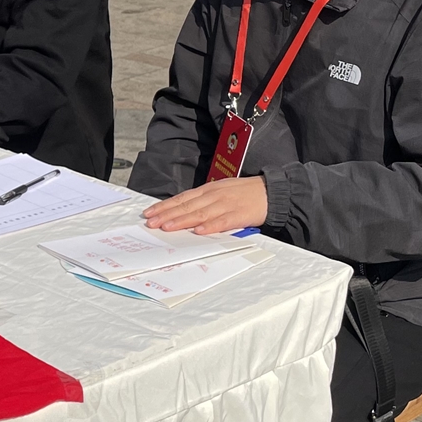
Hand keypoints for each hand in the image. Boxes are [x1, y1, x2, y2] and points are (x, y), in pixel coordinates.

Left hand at [142, 175, 268, 234]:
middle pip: (186, 206)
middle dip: (167, 215)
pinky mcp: (238, 214)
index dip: (165, 206)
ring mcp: (226, 204)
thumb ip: (204, 200)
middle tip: (151, 223)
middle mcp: (214, 195)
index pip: (182, 198)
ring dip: (182, 221)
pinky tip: (199, 231)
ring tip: (167, 227)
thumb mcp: (221, 190)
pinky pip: (222, 222)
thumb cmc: (244, 193)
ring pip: (200, 213)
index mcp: (209, 190)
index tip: (150, 213)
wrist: (271, 191)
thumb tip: (183, 211)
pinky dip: (210, 226)